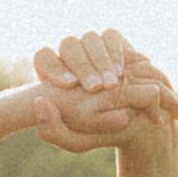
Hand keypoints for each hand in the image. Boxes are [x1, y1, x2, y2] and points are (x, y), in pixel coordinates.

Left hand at [31, 31, 177, 153]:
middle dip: (82, 65)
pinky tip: (120, 72)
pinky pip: (111, 36)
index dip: (54, 67)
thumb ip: (52, 131)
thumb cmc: (102, 132)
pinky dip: (115, 52)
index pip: (44, 57)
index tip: (70, 85)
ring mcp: (94, 47)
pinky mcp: (115, 43)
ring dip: (99, 60)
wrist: (138, 122)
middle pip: (68, 44)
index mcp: (55, 75)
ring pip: (89, 39)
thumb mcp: (76, 141)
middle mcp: (72, 56)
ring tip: (111, 84)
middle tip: (95, 88)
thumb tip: (39, 103)